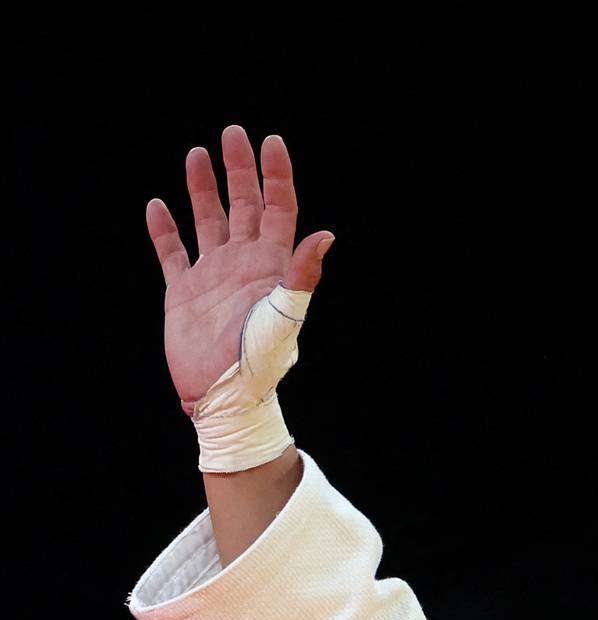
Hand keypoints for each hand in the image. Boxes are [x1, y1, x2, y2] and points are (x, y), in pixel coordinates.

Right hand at [146, 124, 332, 411]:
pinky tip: (157, 206)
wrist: (224, 396)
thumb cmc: (260, 362)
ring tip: (197, 154)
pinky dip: (164, 230)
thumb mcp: (286, 315)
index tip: (272, 141)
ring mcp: (213, 275)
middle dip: (240, 170)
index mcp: (272, 266)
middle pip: (244, 206)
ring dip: (203, 189)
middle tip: (233, 132)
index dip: (276, 176)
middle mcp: (244, 264)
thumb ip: (303, 274)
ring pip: (208, 221)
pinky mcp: (183, 292)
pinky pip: (172, 253)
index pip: (280, 209)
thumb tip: (327, 235)